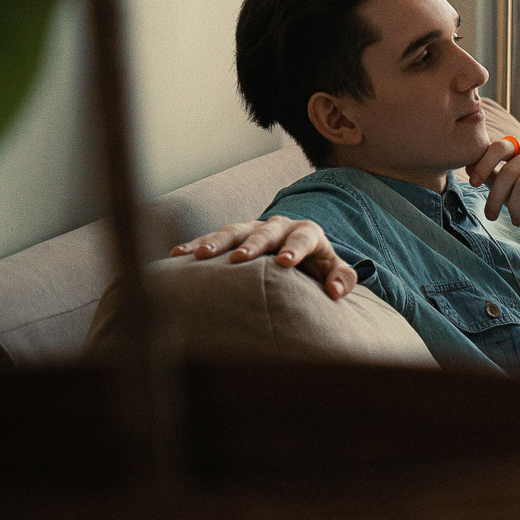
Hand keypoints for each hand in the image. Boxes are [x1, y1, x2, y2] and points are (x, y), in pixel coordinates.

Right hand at [169, 216, 356, 299]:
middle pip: (265, 232)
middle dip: (252, 245)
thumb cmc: (318, 265)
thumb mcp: (335, 270)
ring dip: (217, 242)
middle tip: (240, 259)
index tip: (285, 262)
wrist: (297, 249)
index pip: (303, 237)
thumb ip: (342, 279)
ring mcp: (253, 228)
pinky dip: (196, 244)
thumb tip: (335, 292)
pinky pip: (212, 238)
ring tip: (200, 256)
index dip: (294, 248)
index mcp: (307, 232)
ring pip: (234, 232)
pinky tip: (178, 254)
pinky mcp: (234, 236)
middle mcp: (278, 226)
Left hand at [466, 137, 519, 237]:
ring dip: (515, 207)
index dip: (483, 164)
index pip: (499, 147)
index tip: (472, 183)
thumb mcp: (509, 189)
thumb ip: (492, 176)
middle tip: (490, 215)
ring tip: (515, 221)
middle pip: (510, 169)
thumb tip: (468, 167)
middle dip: (496, 196)